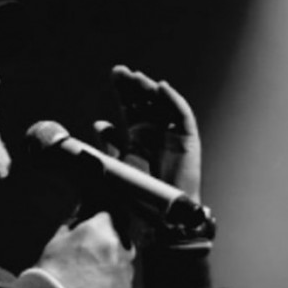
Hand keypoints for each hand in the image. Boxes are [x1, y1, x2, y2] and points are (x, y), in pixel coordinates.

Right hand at [36, 212, 134, 287]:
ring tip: (93, 277)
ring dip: (113, 266)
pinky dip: (113, 286)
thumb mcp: (55, 242)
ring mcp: (124, 270)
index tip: (93, 234)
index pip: (106, 218)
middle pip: (120, 240)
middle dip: (108, 247)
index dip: (98, 226)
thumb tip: (74, 227)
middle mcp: (116, 247)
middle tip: (92, 258)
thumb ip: (70, 230)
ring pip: (124, 263)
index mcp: (99, 230)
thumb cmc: (54, 273)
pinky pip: (123, 284)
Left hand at [97, 65, 201, 203]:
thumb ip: (111, 144)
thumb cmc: (140, 195)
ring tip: (137, 78)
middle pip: (146, 102)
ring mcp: (172, 134)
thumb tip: (99, 123)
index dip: (124, 90)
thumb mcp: (120, 165)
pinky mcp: (187, 141)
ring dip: (150, 90)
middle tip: (121, 71)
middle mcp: (155, 131)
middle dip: (134, 86)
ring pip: (162, 105)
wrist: (160, 215)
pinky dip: (173, 101)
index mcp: (138, 136)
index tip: (115, 74)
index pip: (131, 106)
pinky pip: (182, 116)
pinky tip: (161, 88)